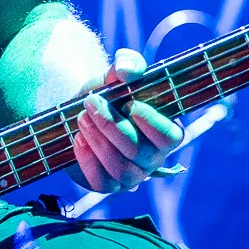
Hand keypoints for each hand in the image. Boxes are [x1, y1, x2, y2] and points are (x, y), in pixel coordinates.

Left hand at [72, 48, 182, 192]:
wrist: (81, 110)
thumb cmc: (108, 93)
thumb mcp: (117, 74)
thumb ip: (128, 64)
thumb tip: (126, 70)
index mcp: (166, 132)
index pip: (170, 137)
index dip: (150, 122)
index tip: (129, 103)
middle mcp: (153, 158)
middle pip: (138, 152)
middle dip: (111, 126)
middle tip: (91, 102)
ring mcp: (132, 175)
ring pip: (121, 170)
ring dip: (98, 141)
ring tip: (82, 117)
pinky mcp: (108, 185)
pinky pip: (102, 184)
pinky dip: (87, 160)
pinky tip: (78, 139)